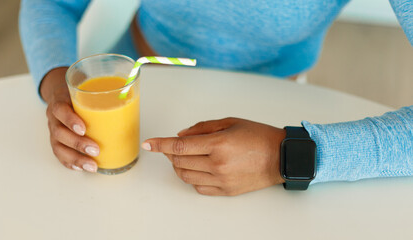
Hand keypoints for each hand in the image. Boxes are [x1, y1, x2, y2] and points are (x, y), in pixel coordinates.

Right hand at [40, 68, 98, 171]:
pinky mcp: (58, 142)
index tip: (84, 129)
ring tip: (92, 166)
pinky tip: (81, 168)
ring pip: (59, 147)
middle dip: (78, 144)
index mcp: (61, 101)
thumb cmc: (80, 94)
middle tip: (95, 150)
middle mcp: (54, 118)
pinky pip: (60, 155)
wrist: (62, 96)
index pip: (60, 110)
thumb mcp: (88, 87)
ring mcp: (54, 132)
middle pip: (59, 133)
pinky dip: (70, 163)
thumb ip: (104, 90)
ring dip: (76, 158)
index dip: (70, 120)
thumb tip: (132, 90)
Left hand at [142, 117, 285, 195]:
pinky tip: (196, 168)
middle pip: (179, 162)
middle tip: (173, 146)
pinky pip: (198, 187)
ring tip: (184, 157)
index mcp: (218, 144)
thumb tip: (181, 135)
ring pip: (186, 176)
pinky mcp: (226, 191)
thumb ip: (202, 128)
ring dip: (178, 166)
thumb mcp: (230, 122)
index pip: (179, 146)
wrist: (281, 157)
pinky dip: (191, 177)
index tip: (148, 144)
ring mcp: (221, 180)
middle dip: (170, 153)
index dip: (160, 144)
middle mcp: (217, 164)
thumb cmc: (258, 136)